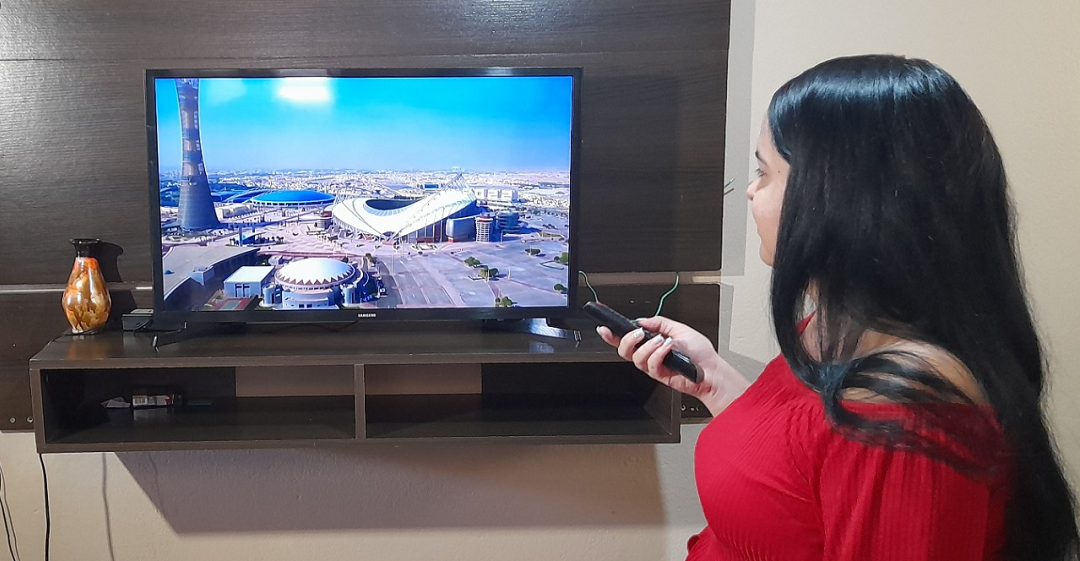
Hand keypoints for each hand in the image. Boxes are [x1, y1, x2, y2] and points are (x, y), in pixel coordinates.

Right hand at [597, 316, 748, 414]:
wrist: (712, 370)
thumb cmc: (700, 353)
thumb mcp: (679, 328)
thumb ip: (659, 323)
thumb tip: (641, 321)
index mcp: (651, 343)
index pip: (626, 339)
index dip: (612, 335)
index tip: (604, 328)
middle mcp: (650, 355)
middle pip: (624, 351)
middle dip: (627, 340)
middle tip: (638, 333)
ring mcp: (654, 366)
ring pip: (636, 358)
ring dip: (648, 346)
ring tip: (662, 341)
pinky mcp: (660, 376)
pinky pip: (651, 364)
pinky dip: (659, 353)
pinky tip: (669, 348)